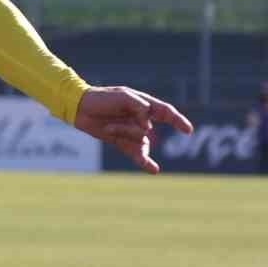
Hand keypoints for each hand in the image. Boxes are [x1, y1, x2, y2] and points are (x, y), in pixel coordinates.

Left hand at [72, 86, 192, 173]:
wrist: (79, 108)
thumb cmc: (102, 98)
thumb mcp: (122, 97)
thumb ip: (139, 108)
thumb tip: (148, 127)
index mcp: (144, 104)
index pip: (166, 112)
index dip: (178, 121)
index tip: (187, 131)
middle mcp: (140, 119)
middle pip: (148, 130)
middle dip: (132, 129)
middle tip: (114, 122)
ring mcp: (132, 131)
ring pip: (139, 141)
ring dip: (123, 134)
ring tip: (108, 127)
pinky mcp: (122, 141)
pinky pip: (136, 153)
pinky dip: (144, 161)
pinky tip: (154, 169)